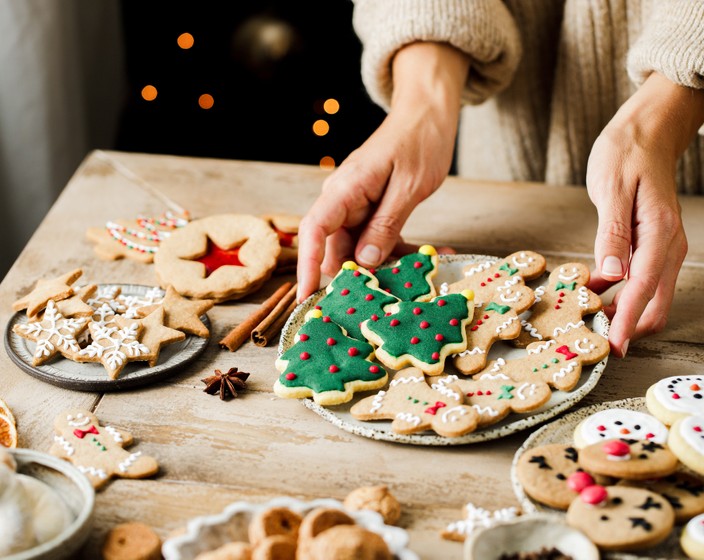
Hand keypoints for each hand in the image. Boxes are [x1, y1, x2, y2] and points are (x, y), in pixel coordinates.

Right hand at [297, 42, 469, 301]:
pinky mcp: (375, 210)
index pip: (314, 230)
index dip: (307, 264)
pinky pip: (381, 239)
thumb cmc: (420, 140)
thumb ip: (385, 224)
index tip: (307, 296)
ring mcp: (359, 206)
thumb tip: (364, 261)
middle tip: (385, 300)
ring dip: (390, 265)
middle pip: (338, 247)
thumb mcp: (408, 186)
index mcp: (345, 189)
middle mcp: (345, 200)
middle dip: (359, 276)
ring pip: (362, 248)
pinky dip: (402, 250)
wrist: (428, 113)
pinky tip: (431, 257)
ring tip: (422, 276)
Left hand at [587, 72, 703, 356]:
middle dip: (628, 325)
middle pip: (654, 302)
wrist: (647, 131)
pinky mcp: (650, 245)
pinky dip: (620, 294)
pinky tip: (593, 292)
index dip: (627, 321)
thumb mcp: (612, 190)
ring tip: (588, 318)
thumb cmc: (627, 154)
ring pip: (648, 295)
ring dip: (623, 312)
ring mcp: (662, 247)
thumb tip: (612, 276)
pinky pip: (640, 280)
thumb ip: (612, 234)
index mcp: (660, 233)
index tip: (613, 346)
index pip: (644, 288)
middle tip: (594, 338)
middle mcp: (668, 245)